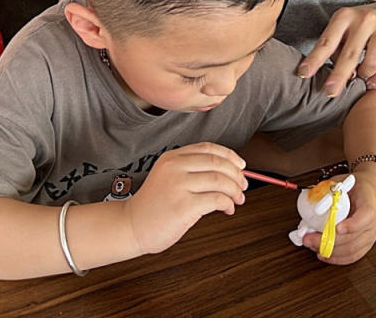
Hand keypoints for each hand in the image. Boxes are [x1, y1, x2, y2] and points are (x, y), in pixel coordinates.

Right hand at [124, 143, 246, 254]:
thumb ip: (192, 171)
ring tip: (238, 200)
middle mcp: (175, 167)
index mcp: (172, 158)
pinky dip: (228, 204)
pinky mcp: (184, 206)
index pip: (208, 148)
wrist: (131, 226)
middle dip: (237, 174)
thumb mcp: (168, 178)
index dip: (229, 155)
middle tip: (243, 186)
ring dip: (235, 191)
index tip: (241, 165)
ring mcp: (178, 186)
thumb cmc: (154, 206)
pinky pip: (216, 200)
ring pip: (220, 181)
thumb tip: (230, 172)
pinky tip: (227, 209)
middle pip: (218, 163)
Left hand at [297, 2, 375, 95]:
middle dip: (339, 76)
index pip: (327, 42)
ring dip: (364, 76)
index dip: (315, 59)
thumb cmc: (358, 26)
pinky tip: (372, 82)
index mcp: (344, 17)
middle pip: (350, 55)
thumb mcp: (342, 29)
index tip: (303, 73)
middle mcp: (364, 20)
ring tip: (359, 77)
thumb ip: (337, 50)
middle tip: (330, 92)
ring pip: (372, 63)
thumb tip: (338, 78)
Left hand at [301, 169, 375, 263]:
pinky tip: (324, 255)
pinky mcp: (366, 244)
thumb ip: (327, 191)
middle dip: (329, 242)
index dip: (351, 226)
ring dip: (330, 251)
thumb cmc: (357, 185)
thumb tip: (309, 200)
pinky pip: (353, 256)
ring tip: (312, 246)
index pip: (365, 218)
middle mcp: (373, 224)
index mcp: (370, 205)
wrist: (373, 190)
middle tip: (310, 239)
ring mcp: (371, 236)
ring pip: (351, 251)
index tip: (336, 228)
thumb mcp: (343, 181)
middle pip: (353, 240)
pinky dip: (337, 258)